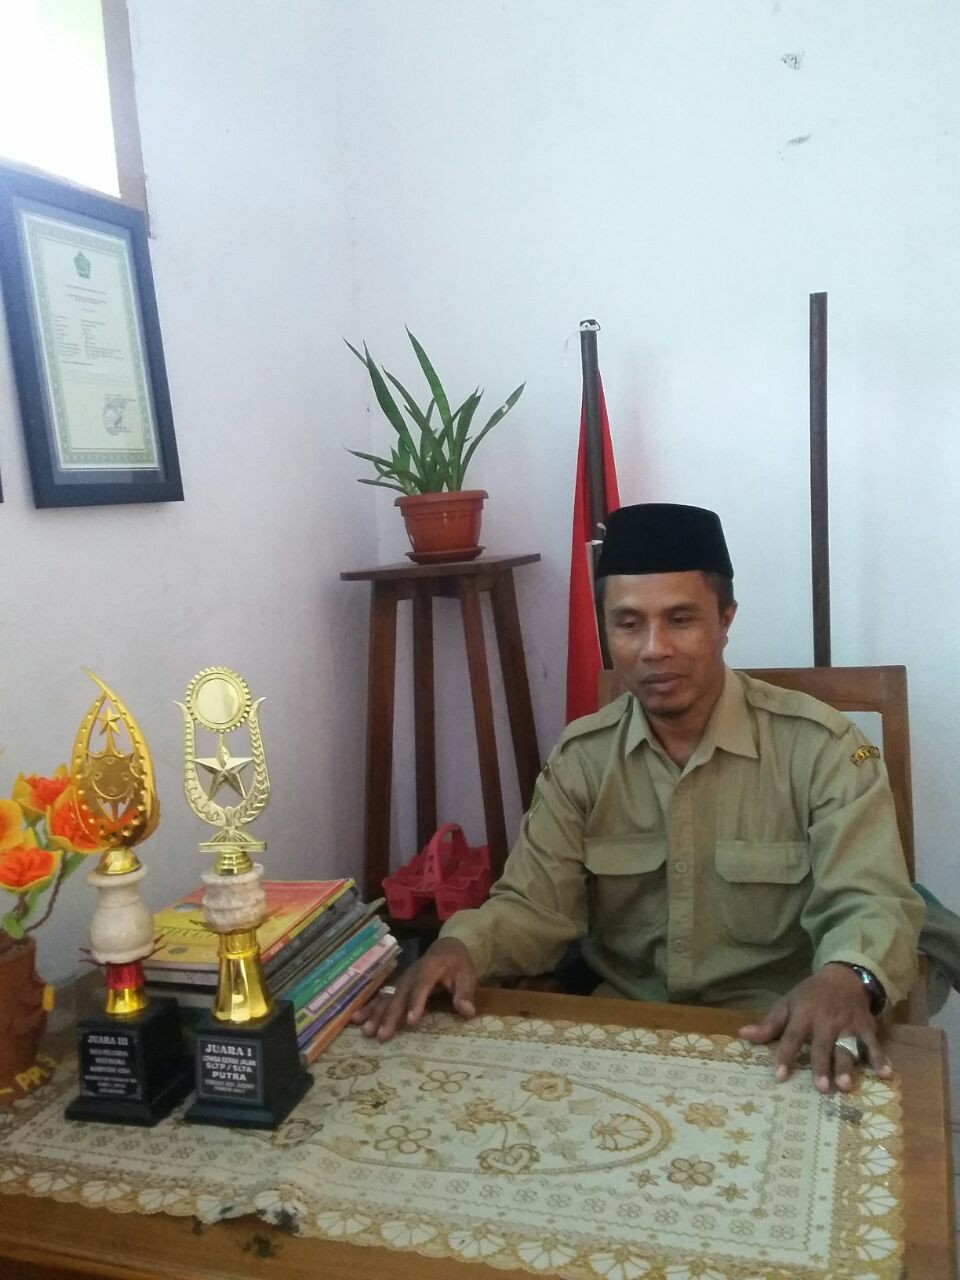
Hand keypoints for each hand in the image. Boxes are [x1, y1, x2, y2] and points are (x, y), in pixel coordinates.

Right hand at [349, 938, 476, 1041]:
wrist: (445, 947)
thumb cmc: (458, 964)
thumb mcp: (467, 975)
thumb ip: (465, 993)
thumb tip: (466, 1011)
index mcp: (431, 967)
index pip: (422, 985)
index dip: (416, 1002)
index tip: (411, 1021)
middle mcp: (412, 973)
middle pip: (400, 994)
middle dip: (390, 1015)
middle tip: (382, 1035)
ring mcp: (402, 979)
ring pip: (388, 997)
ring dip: (376, 1014)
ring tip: (366, 1031)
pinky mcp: (397, 985)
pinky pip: (382, 996)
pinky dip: (369, 1008)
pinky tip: (356, 1019)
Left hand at [738, 963, 891, 1093]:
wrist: (843, 976)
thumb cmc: (810, 995)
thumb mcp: (787, 1003)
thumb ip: (769, 1024)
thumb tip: (743, 1035)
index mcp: (804, 1014)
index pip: (792, 1036)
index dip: (784, 1055)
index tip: (778, 1076)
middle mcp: (826, 1021)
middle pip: (822, 1045)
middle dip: (822, 1066)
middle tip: (821, 1088)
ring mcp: (848, 1024)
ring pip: (847, 1047)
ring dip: (847, 1066)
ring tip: (846, 1086)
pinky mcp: (866, 1027)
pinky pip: (873, 1044)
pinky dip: (880, 1058)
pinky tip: (886, 1074)